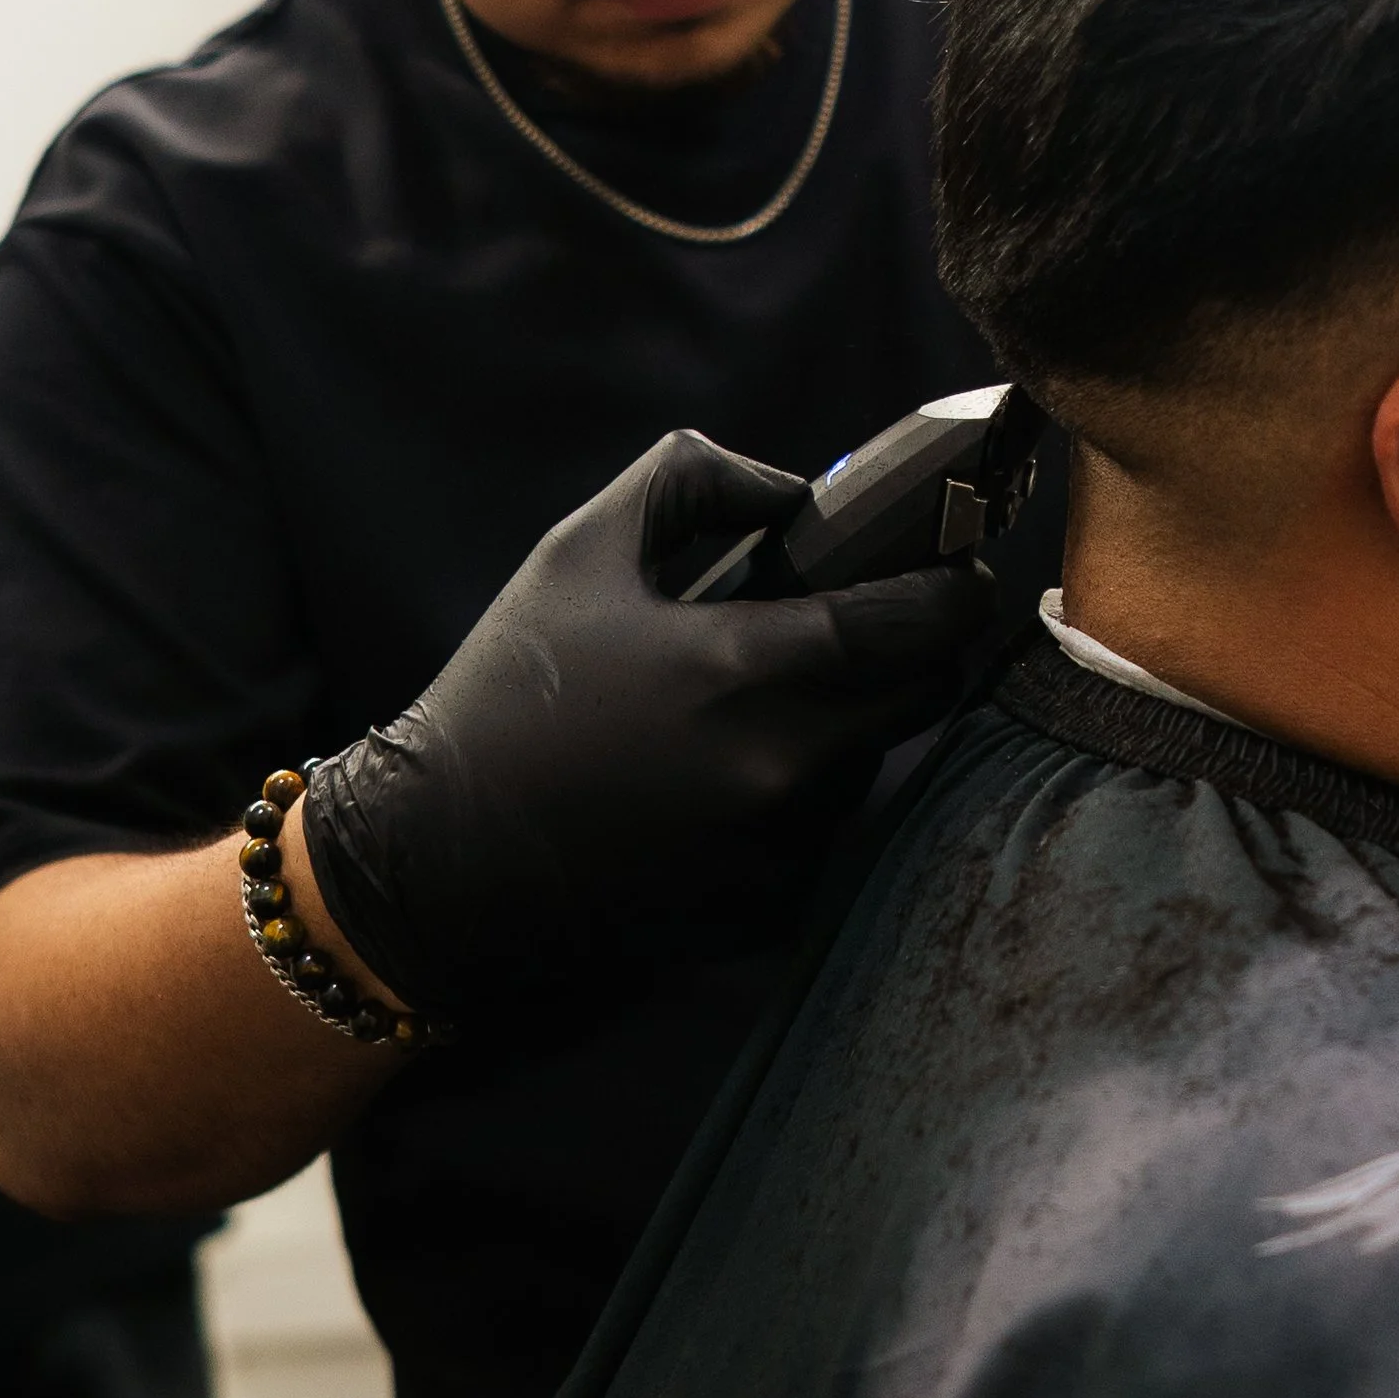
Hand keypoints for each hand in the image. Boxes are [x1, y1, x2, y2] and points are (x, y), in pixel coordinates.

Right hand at [297, 430, 993, 1017]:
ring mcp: (778, 852)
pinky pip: (825, 836)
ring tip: (764, 698)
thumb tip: (795, 490)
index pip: (918, 623)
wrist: (436, 865)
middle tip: (880, 615)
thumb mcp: (581, 551)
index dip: (958, 586)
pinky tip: (725, 776)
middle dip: (916, 648)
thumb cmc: (507, 694)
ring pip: (871, 763)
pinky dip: (802, 795)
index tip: (962, 563)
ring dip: (850, 723)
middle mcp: (781, 768)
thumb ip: (695, 483)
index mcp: (744, 669)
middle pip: (923, 694)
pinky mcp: (764, 914)